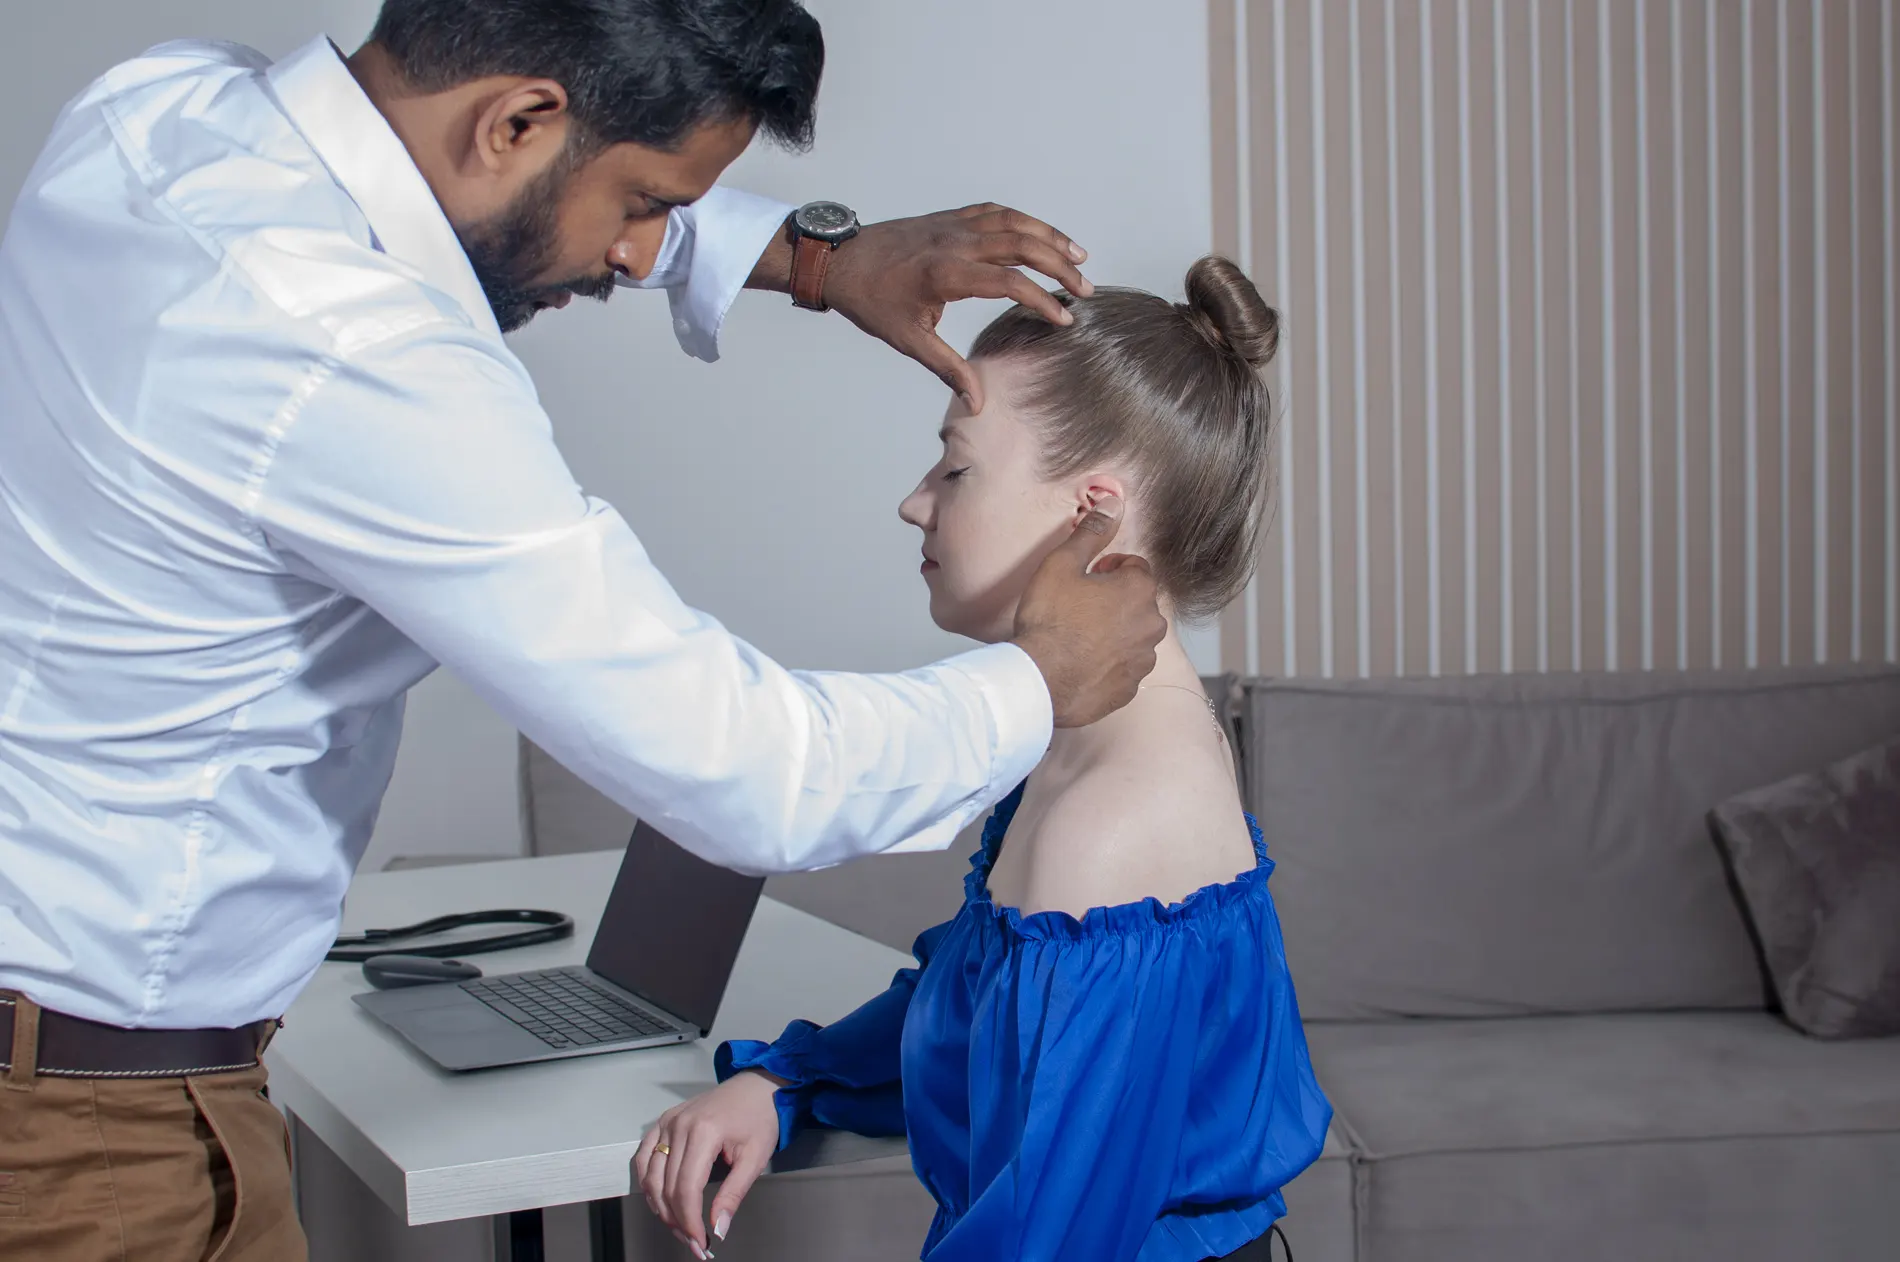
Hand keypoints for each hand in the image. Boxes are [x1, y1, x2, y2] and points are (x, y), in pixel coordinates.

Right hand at [632, 1070, 783, 1257]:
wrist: (758, 1086)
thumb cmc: (761, 1115)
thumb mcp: (755, 1158)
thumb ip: (733, 1195)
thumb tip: (718, 1227)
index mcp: (704, 1131)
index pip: (685, 1189)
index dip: (689, 1221)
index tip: (699, 1241)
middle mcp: (679, 1125)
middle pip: (665, 1186)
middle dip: (677, 1220)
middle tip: (693, 1241)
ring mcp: (668, 1121)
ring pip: (650, 1176)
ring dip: (660, 1207)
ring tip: (678, 1225)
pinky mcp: (664, 1121)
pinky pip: (644, 1157)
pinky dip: (647, 1183)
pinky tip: (658, 1199)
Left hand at [823, 203, 1092, 411]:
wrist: (839, 260)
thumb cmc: (870, 300)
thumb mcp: (908, 339)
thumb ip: (947, 369)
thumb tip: (977, 403)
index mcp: (946, 273)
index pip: (1009, 282)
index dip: (1042, 300)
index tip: (1064, 319)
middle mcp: (956, 242)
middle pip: (1022, 245)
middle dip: (1059, 266)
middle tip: (1086, 288)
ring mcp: (954, 225)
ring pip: (1014, 222)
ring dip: (1050, 236)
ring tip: (1078, 256)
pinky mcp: (950, 217)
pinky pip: (996, 212)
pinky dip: (1024, 220)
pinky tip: (1041, 234)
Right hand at [1011, 497, 1166, 727]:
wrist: (1040, 680)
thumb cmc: (1050, 621)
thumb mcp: (1063, 564)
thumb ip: (1092, 532)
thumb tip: (1113, 503)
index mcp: (1139, 590)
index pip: (1136, 567)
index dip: (1108, 570)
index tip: (1087, 579)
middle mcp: (1151, 624)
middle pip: (1137, 602)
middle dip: (1114, 601)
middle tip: (1078, 608)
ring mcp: (1143, 659)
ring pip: (1133, 636)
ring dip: (1114, 633)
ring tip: (1078, 637)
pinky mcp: (1130, 688)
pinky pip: (1124, 668)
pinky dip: (1109, 663)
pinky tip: (1081, 662)